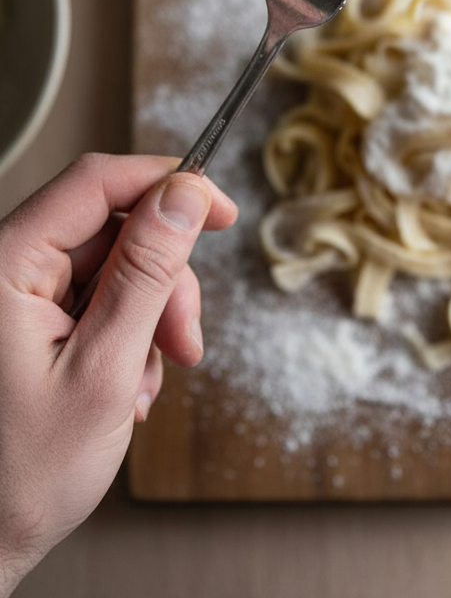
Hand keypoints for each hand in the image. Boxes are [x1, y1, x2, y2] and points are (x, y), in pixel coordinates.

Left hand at [0, 153, 236, 595]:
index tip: (221, 210)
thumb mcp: (103, 369)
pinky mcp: (26, 322)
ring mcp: (15, 297)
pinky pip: (96, 302)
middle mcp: (5, 269)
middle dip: (163, 282)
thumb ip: (146, 273)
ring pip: (112, 269)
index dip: (168, 184)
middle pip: (112, 229)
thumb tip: (184, 196)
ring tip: (144, 385)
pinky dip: (126, 339)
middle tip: (185, 342)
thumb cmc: (19, 476)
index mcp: (5, 265)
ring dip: (148, 320)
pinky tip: (124, 389)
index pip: (97, 181)